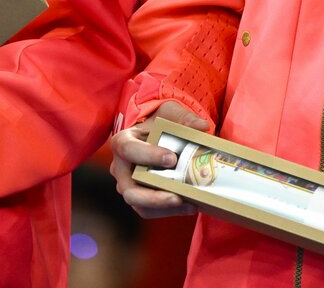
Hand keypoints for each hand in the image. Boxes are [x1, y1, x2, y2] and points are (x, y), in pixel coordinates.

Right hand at [110, 101, 209, 218]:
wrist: (159, 135)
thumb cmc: (161, 123)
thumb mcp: (171, 113)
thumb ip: (185, 118)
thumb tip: (202, 126)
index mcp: (123, 142)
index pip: (128, 150)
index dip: (148, 155)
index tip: (172, 159)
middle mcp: (120, 168)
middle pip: (129, 189)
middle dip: (153, 197)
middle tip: (177, 196)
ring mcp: (128, 185)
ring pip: (139, 205)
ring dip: (164, 208)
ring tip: (189, 205)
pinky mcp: (139, 198)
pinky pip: (150, 211)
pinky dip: (169, 211)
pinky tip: (189, 206)